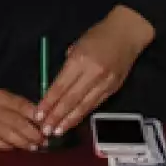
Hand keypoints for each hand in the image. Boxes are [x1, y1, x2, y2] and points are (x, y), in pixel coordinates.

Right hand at [0, 87, 44, 150]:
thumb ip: (15, 106)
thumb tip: (39, 119)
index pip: (24, 106)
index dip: (38, 118)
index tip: (48, 127)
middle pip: (18, 123)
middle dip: (34, 134)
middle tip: (44, 142)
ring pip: (8, 135)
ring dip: (24, 143)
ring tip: (34, 148)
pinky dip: (8, 147)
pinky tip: (15, 149)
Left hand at [36, 7, 153, 136]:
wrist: (127, 34)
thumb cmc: (97, 36)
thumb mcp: (75, 46)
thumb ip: (67, 68)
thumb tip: (55, 88)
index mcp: (79, 60)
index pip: (60, 86)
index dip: (49, 102)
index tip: (38, 114)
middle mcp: (93, 74)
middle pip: (71, 99)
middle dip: (57, 116)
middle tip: (46, 130)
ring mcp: (105, 83)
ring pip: (84, 106)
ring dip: (70, 120)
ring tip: (58, 131)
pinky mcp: (113, 88)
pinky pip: (95, 104)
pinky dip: (83, 114)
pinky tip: (74, 122)